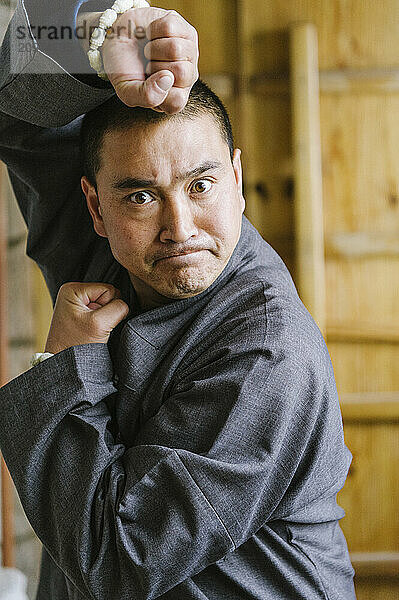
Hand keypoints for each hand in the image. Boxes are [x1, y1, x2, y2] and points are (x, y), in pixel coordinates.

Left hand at [44, 283, 129, 354]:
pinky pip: (102, 311)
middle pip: (109, 295)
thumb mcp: (99, 324)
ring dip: (105, 318)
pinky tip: (92, 329)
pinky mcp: (82, 312)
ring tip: (92, 329)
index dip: (109, 307)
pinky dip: (102, 322)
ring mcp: (78, 303)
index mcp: (73, 289)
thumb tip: (125, 304)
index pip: (109, 289)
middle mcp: (74, 292)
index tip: (95, 322)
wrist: (67, 363)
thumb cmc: (75, 345)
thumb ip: (118, 308)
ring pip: (107, 304)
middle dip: (107, 312)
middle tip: (94, 326)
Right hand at [79, 7, 198, 113]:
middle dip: (155, 65)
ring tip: (148, 50)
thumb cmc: (123, 67)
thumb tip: (168, 79)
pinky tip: (152, 35)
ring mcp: (190, 52)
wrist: (116, 38)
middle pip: (181, 72)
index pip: (177, 101)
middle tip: (147, 64)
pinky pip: (170, 27)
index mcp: (174, 97)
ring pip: (176, 48)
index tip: (145, 82)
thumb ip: (146, 96)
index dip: (157, 89)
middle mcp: (187, 78)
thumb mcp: (126, 90)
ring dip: (154, 47)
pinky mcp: (185, 29)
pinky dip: (153, 29)